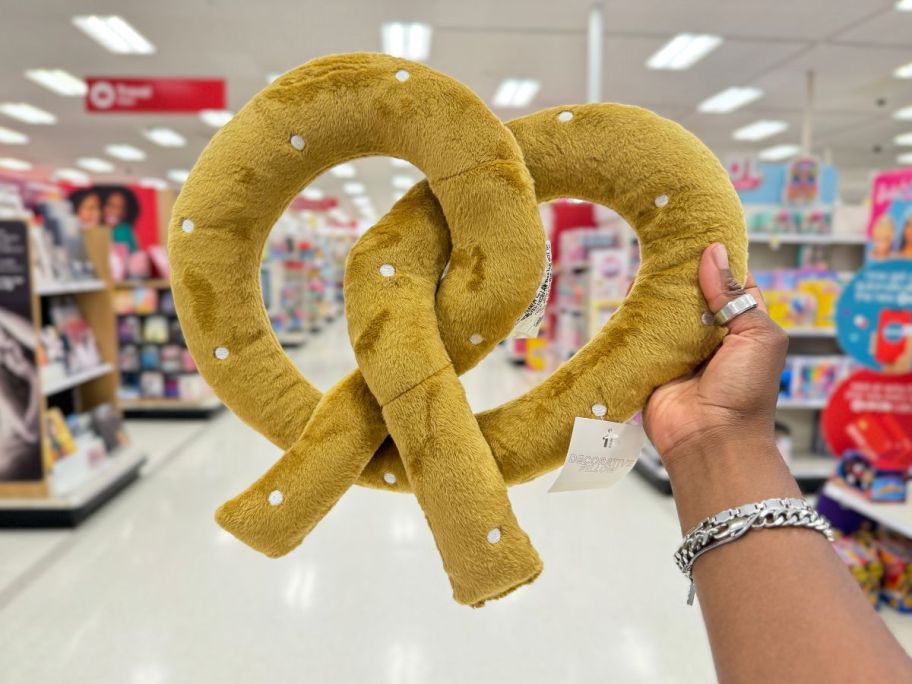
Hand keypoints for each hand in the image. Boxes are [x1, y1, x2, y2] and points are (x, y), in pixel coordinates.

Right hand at [643, 243, 788, 468]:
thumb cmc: (746, 392)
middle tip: (663, 245)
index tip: (698, 233)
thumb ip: (735, 296)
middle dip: (678, 273)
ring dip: (654, 292)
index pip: (729, 283)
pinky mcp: (650, 362)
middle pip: (691, 293)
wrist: (711, 440)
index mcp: (741, 325)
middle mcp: (709, 334)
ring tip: (644, 264)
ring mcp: (678, 348)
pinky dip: (632, 317)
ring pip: (663, 311)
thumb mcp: (756, 336)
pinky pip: (638, 334)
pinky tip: (626, 295)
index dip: (716, 260)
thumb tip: (714, 253)